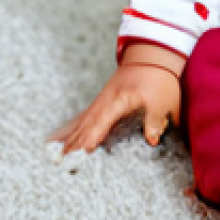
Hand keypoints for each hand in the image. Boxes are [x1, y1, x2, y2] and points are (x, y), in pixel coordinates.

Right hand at [50, 62, 181, 153]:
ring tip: (56, 157)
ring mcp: (100, 102)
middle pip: (86, 126)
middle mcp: (105, 103)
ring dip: (69, 139)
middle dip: (73, 145)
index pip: (101, 123)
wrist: (151, 56)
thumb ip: (155, 121)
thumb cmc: (157, 78)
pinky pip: (81, 119)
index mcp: (118, 101)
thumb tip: (152, 140)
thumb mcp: (162, 100)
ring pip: (81, 124)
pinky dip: (70, 129)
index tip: (79, 154)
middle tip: (61, 163)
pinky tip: (57, 139)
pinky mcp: (100, 104)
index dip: (90, 139)